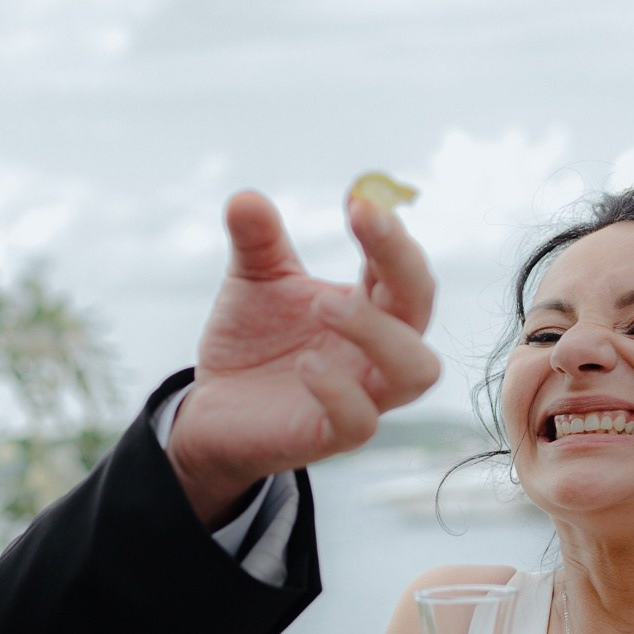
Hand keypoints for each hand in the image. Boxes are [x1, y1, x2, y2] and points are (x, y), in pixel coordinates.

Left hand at [168, 191, 439, 524]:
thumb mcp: (252, 280)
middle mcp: (377, 351)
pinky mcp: (331, 436)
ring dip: (379, 332)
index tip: (359, 199)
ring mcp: (363, 396)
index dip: (389, 232)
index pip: (401, 267)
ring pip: (415, 371)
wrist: (213, 408)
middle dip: (401, 262)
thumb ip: (256, 241)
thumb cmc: (253, 341)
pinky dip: (340, 391)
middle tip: (362, 224)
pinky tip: (305, 364)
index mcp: (369, 306)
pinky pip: (360, 421)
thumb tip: (246, 198)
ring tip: (324, 307)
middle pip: (420, 308)